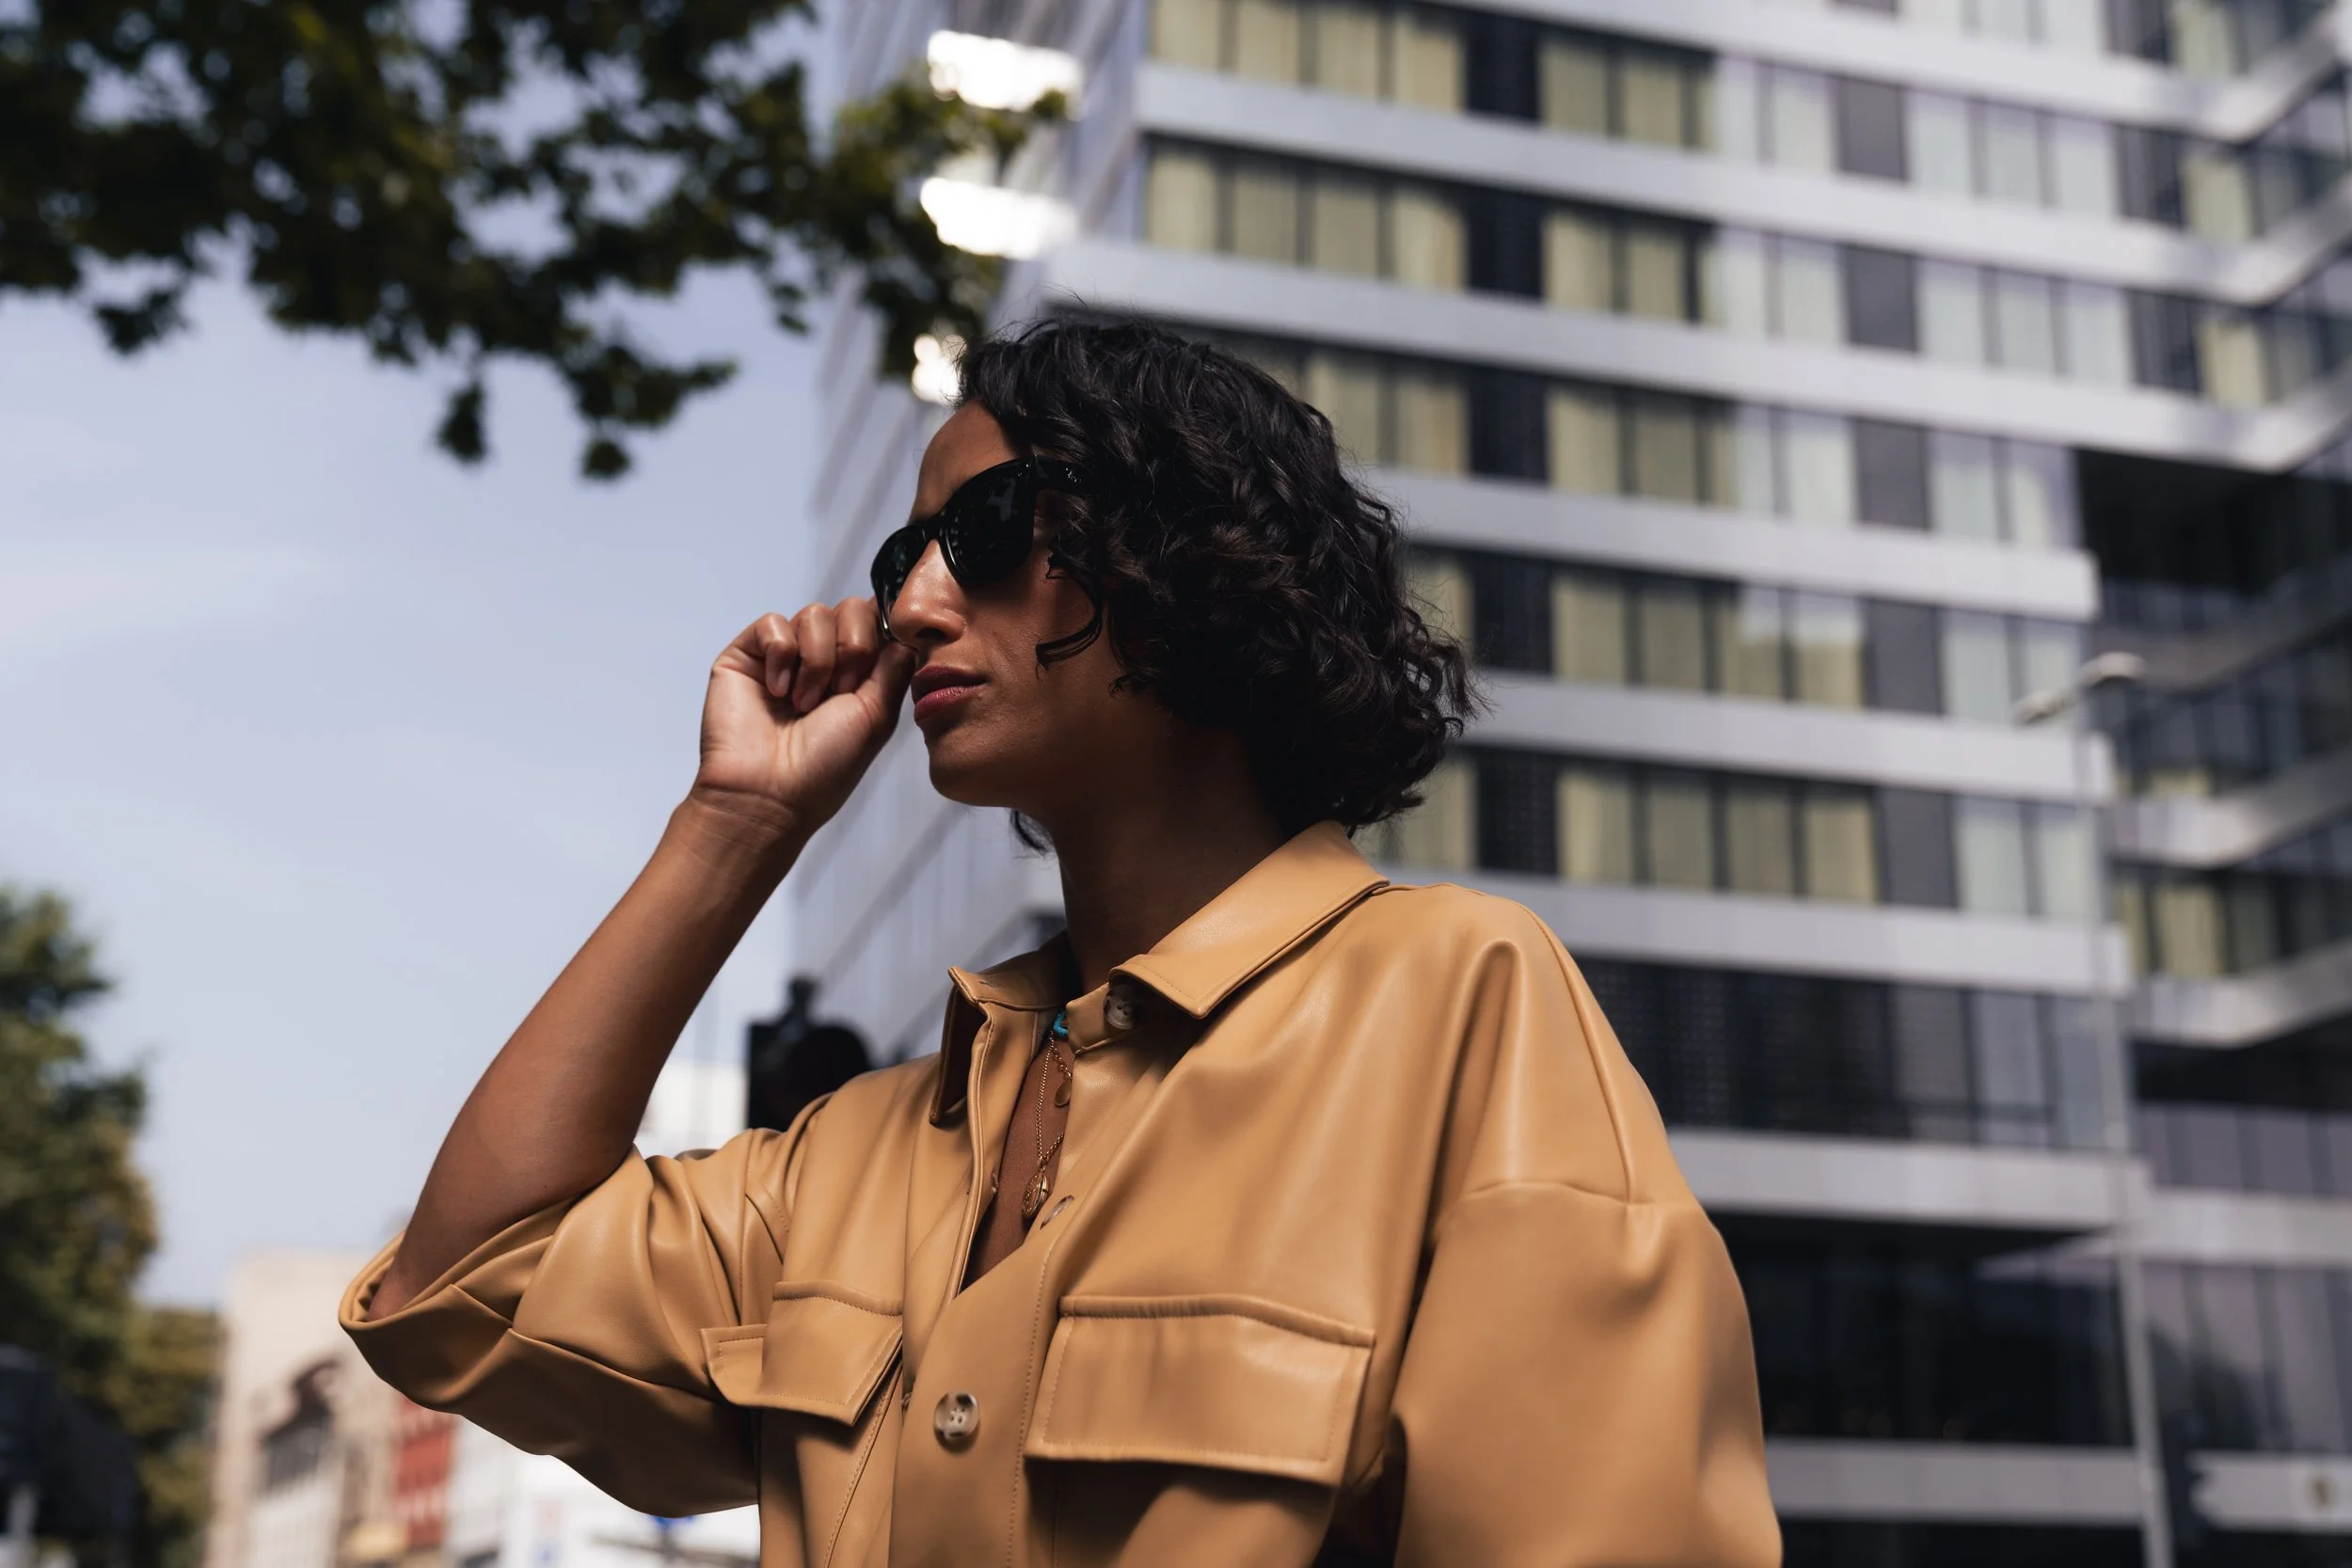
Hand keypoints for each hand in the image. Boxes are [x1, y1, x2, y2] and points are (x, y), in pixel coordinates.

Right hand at [692, 598, 915, 839]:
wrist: (769, 792)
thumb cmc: (824, 766)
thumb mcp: (877, 716)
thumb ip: (895, 667)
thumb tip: (906, 630)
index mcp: (857, 675)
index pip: (878, 622)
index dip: (883, 633)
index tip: (875, 668)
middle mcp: (823, 660)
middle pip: (851, 609)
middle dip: (853, 648)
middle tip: (839, 693)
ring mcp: (784, 655)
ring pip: (815, 614)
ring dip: (816, 661)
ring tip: (803, 704)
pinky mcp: (747, 654)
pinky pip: (773, 623)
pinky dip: (781, 655)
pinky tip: (777, 691)